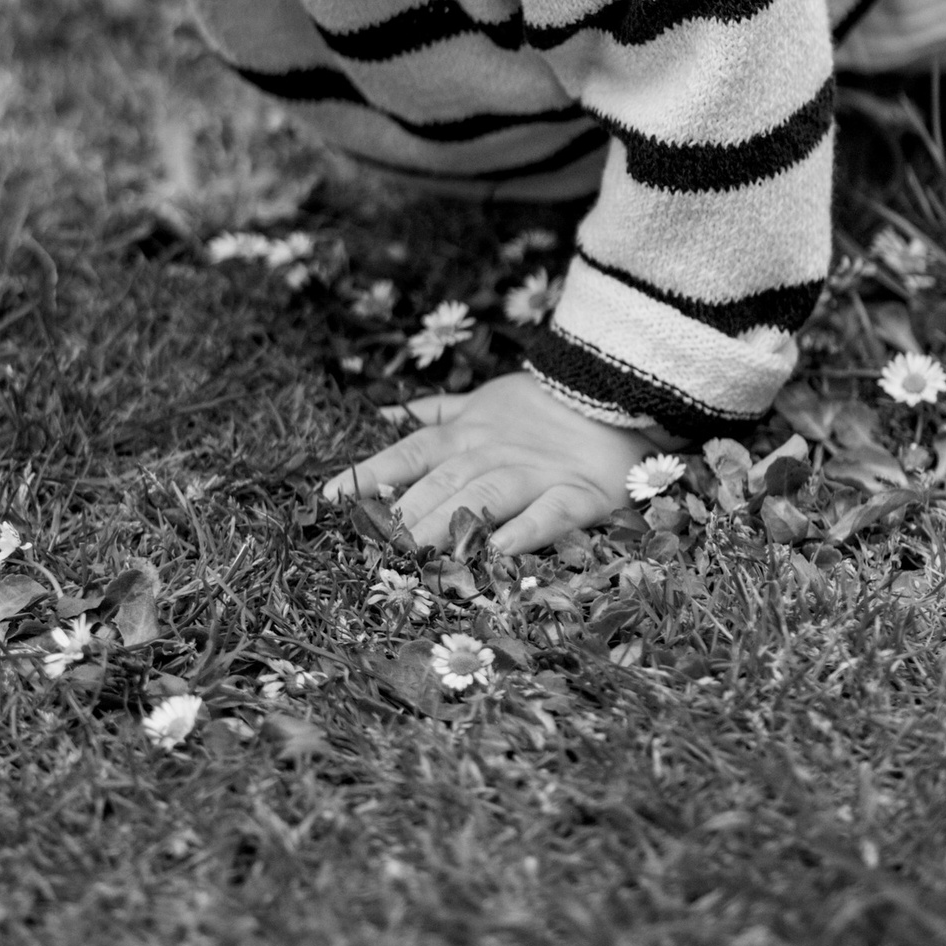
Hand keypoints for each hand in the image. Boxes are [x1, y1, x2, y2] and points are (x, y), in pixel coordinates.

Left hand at [323, 370, 663, 553]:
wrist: (616, 393)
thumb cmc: (540, 406)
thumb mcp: (481, 403)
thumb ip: (434, 412)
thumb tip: (384, 412)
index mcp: (466, 434)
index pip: (408, 453)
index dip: (370, 473)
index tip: (329, 498)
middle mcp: (493, 453)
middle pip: (442, 483)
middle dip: (408, 513)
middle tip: (379, 546)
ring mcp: (534, 472)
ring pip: (486, 497)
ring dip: (453, 523)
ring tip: (423, 552)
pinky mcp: (578, 492)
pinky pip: (551, 513)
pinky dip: (527, 530)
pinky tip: (503, 552)